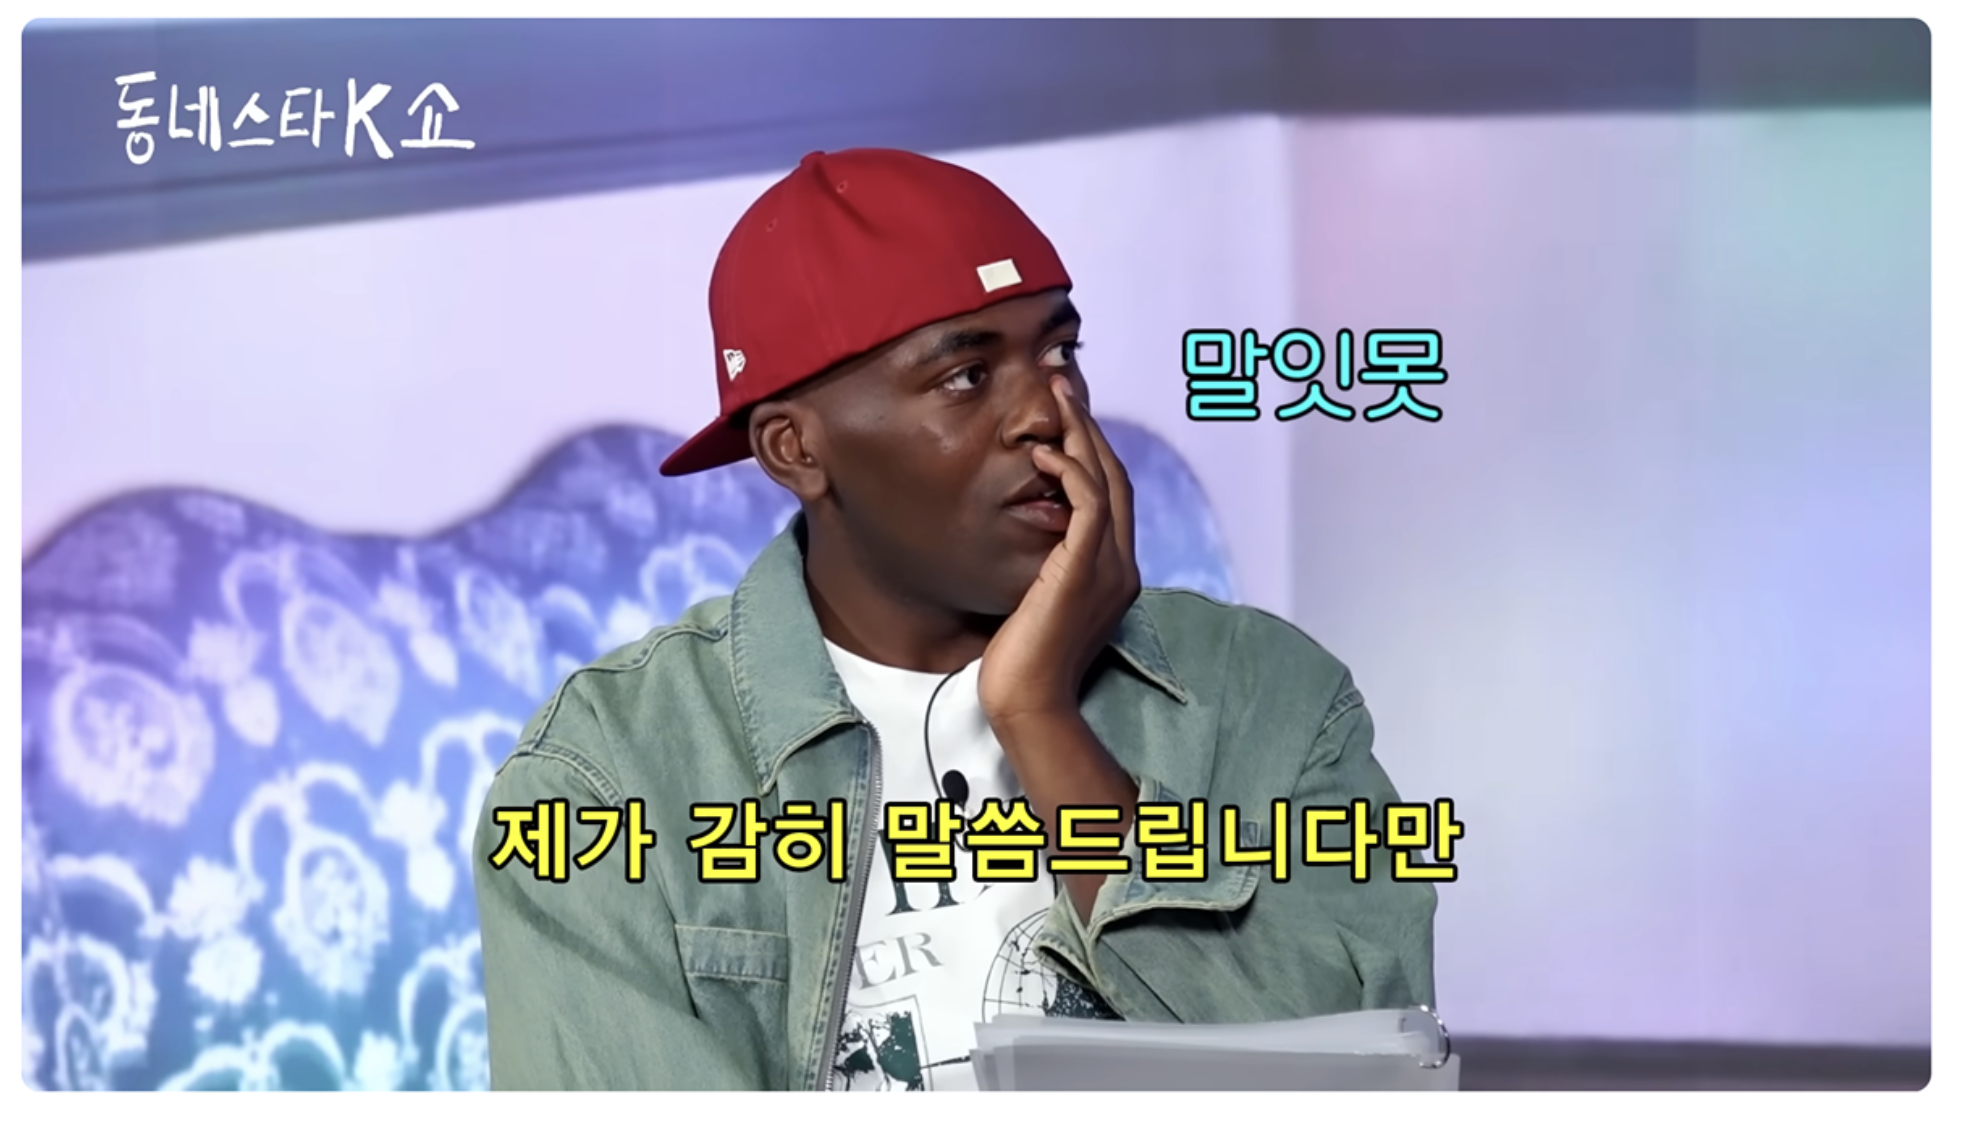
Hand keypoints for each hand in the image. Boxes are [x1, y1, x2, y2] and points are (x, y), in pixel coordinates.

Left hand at [979, 376, 1140, 725]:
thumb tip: (1023, 537)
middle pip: (1116, 477)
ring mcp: (1109, 569)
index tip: (1066, 415)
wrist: (1026, 702)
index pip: (1111, 496)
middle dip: (1090, 427)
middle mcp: (1121, 566)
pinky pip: (1089, 507)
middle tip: (1064, 385)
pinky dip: (1073, 474)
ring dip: (1082, 434)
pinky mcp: (1085, 572)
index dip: (1092, 450)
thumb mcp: (1034, 601)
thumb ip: (1042, 567)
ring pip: (1107, 483)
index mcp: (1113, 572)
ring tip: (1057, 398)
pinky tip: (1049, 455)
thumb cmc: (1020, 661)